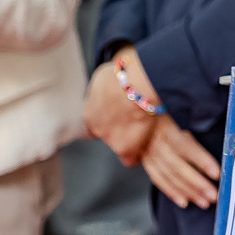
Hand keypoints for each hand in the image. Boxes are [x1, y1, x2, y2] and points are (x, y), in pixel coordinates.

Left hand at [82, 49, 158, 165]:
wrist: (137, 86)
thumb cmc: (123, 76)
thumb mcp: (104, 75)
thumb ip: (102, 89)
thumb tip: (107, 88)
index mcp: (89, 111)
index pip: (93, 123)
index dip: (106, 120)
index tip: (116, 116)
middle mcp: (96, 128)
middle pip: (106, 134)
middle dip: (118, 128)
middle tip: (133, 119)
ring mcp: (110, 139)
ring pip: (119, 145)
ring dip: (129, 138)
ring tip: (144, 129)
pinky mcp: (126, 148)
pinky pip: (130, 159)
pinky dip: (137, 155)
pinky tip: (145, 147)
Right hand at [141, 114, 221, 208]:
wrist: (138, 107)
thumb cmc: (166, 107)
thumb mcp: (180, 109)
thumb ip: (196, 118)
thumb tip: (221, 123)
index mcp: (168, 127)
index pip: (186, 146)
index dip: (201, 161)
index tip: (216, 172)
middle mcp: (157, 142)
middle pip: (178, 167)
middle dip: (197, 183)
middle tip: (214, 194)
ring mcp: (150, 153)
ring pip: (170, 176)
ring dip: (188, 191)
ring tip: (204, 201)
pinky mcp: (146, 161)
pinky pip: (159, 179)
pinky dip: (171, 192)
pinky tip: (184, 201)